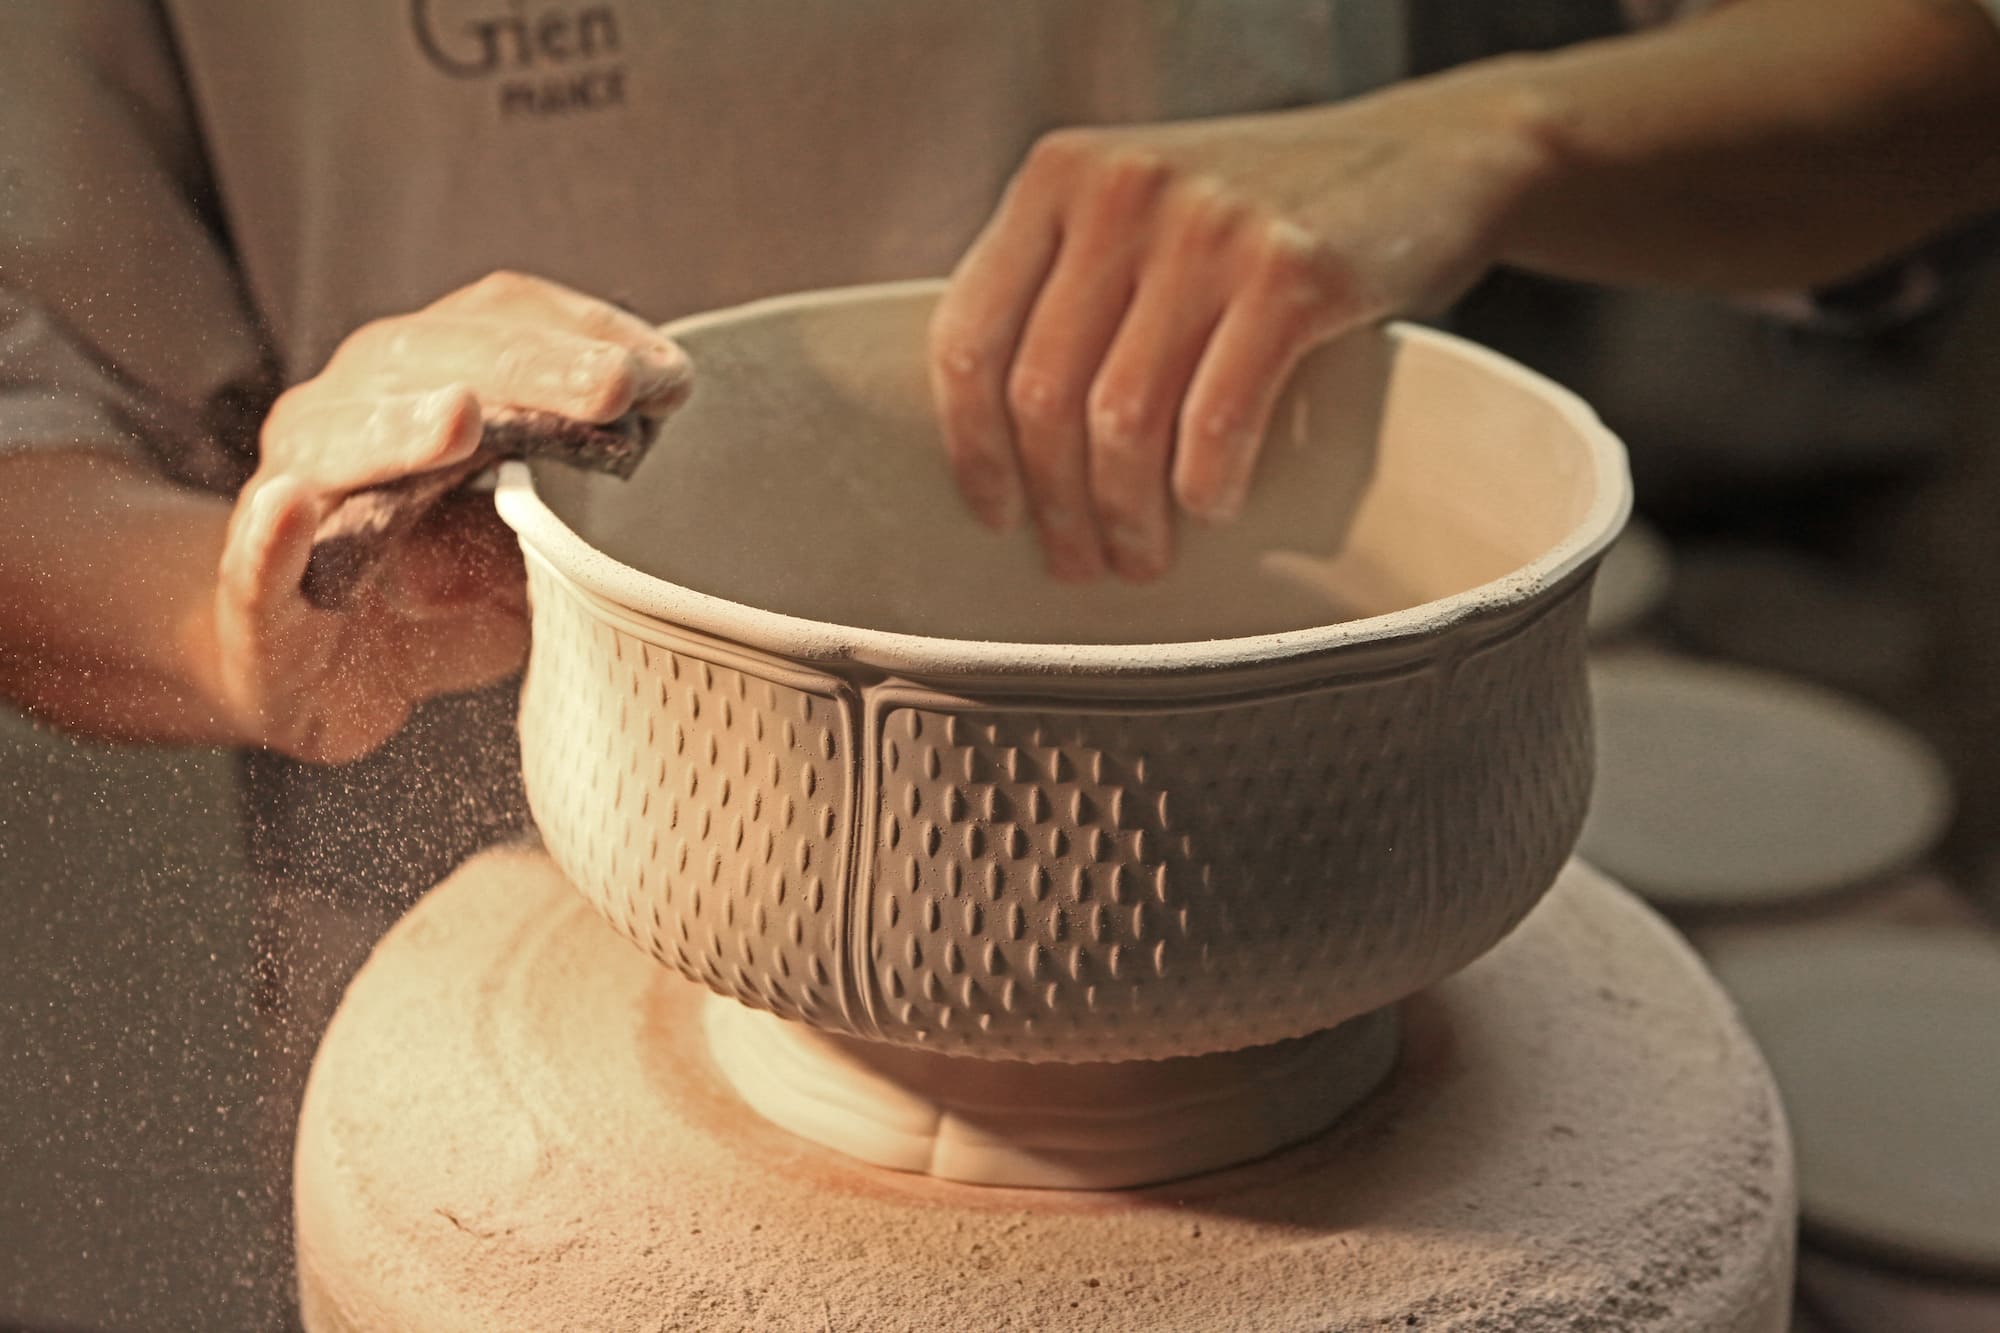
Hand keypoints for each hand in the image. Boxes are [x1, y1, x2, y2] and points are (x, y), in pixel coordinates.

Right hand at [214, 271, 689, 762]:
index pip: (499, 323)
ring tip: (460, 418)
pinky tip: (295, 507)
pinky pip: (253, 557)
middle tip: (612, 385)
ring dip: (400, 425)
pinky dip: (272, 533)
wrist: (308, 673)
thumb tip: (660, 469)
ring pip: (336, 442)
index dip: (581, 331)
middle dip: (529, 369)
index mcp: (422, 382)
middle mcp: (349, 413)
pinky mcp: (252, 588)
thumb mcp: (532, 548)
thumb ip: (579, 509)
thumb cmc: (433, 594)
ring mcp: (292, 493)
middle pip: (432, 362)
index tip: (669, 369)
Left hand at [929, 86, 1551, 580]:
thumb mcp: (1145, 207)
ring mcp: (1208, 227)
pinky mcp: (1292, 272)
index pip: (969, 334)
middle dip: (1056, 505)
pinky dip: (1205, 487)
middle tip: (1078, 562)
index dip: (973, 446)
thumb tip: (1000, 441)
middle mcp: (1122, 190)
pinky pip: (1215, 422)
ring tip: (1140, 557)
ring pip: (1121, 421)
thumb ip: (1067, 281)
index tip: (995, 510)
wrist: (1434, 153)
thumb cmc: (1271, 208)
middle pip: (1042, 394)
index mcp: (1060, 176)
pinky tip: (1212, 507)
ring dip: (1125, 516)